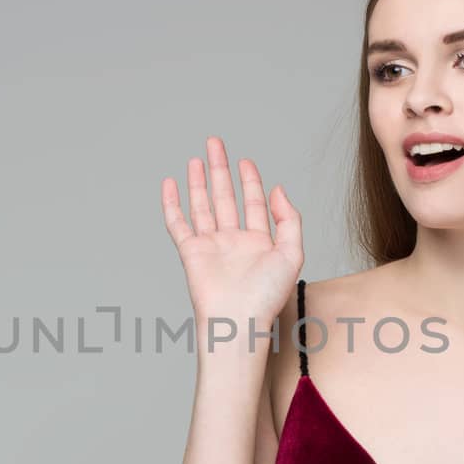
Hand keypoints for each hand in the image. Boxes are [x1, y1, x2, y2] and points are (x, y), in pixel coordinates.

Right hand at [161, 136, 302, 340]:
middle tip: (215, 143)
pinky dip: (172, 203)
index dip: (250, 181)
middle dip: (221, 169)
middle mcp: (233, 242)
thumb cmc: (266, 297)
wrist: (238, 320)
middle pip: (225, 197)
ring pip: (202, 206)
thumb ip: (289, 219)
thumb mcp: (292, 254)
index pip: (254, 203)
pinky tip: (170, 183)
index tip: (246, 161)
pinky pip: (177, 223)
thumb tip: (278, 189)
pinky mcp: (190, 252)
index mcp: (259, 243)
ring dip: (199, 181)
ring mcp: (210, 246)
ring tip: (197, 158)